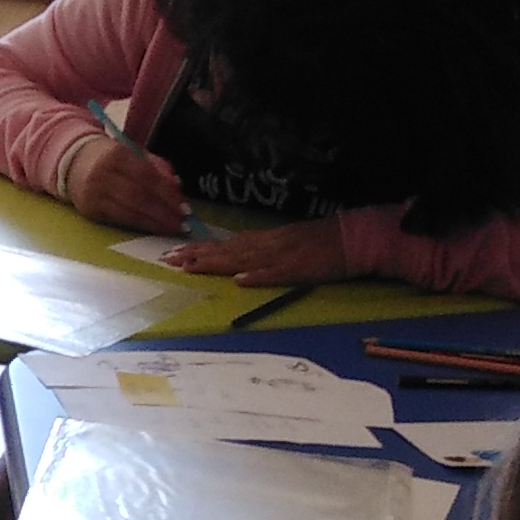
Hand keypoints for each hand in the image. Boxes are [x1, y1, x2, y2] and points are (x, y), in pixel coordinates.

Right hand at [62, 134, 186, 232]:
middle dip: (163, 213)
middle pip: (139, 197)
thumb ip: (157, 166)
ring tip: (171, 229)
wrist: (73, 161)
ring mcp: (94, 194)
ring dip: (154, 223)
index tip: (184, 207)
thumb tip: (177, 186)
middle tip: (182, 224)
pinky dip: (138, 225)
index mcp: (117, 154)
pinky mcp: (89, 210)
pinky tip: (152, 227)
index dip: (167, 194)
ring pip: (129, 212)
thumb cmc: (110, 157)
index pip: (147, 177)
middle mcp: (103, 174)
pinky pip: (118, 219)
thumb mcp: (133, 152)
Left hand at [163, 218, 348, 285]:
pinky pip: (276, 273)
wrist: (351, 239)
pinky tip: (240, 280)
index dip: (199, 250)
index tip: (174, 254)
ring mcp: (282, 256)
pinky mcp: (298, 268)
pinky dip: (258, 276)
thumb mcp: (284, 243)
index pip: (225, 245)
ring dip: (217, 263)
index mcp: (264, 240)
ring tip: (191, 267)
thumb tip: (234, 262)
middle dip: (197, 256)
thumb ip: (260, 250)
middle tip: (169, 260)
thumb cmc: (317, 243)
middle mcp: (267, 244)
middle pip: (227, 251)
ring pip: (244, 259)